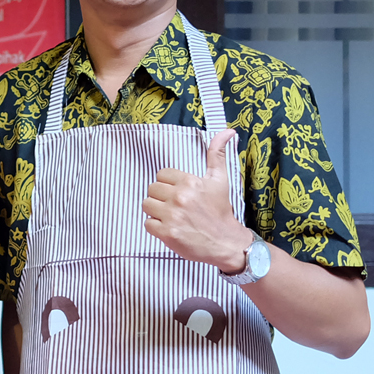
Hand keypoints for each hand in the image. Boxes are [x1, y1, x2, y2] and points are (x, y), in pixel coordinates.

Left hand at [142, 128, 252, 270]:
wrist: (226, 242)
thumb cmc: (221, 211)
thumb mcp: (221, 180)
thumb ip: (217, 154)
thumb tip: (227, 131)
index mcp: (190, 183)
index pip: (161, 174)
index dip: (168, 184)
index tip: (179, 192)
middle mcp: (180, 197)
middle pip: (152, 189)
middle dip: (161, 197)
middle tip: (176, 205)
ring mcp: (172, 216)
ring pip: (146, 205)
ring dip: (155, 211)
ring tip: (171, 216)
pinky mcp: (167, 233)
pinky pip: (147, 223)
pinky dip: (155, 227)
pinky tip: (170, 227)